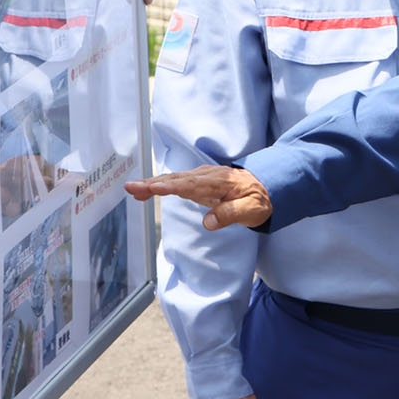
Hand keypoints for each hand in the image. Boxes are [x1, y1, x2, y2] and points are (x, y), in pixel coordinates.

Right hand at [126, 165, 272, 230]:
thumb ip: (232, 214)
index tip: (153, 188)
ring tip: (131, 189)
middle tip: (131, 188)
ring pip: (173, 179)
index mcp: (218, 183)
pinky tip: (146, 189)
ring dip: (152, 183)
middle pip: (176, 179)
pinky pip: (176, 181)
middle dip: (153, 183)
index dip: (171, 187)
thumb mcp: (253, 210)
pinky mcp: (198, 181)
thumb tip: (208, 222)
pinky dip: (159, 184)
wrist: (268, 185)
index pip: (191, 185)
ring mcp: (201, 177)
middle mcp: (207, 177)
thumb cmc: (260, 200)